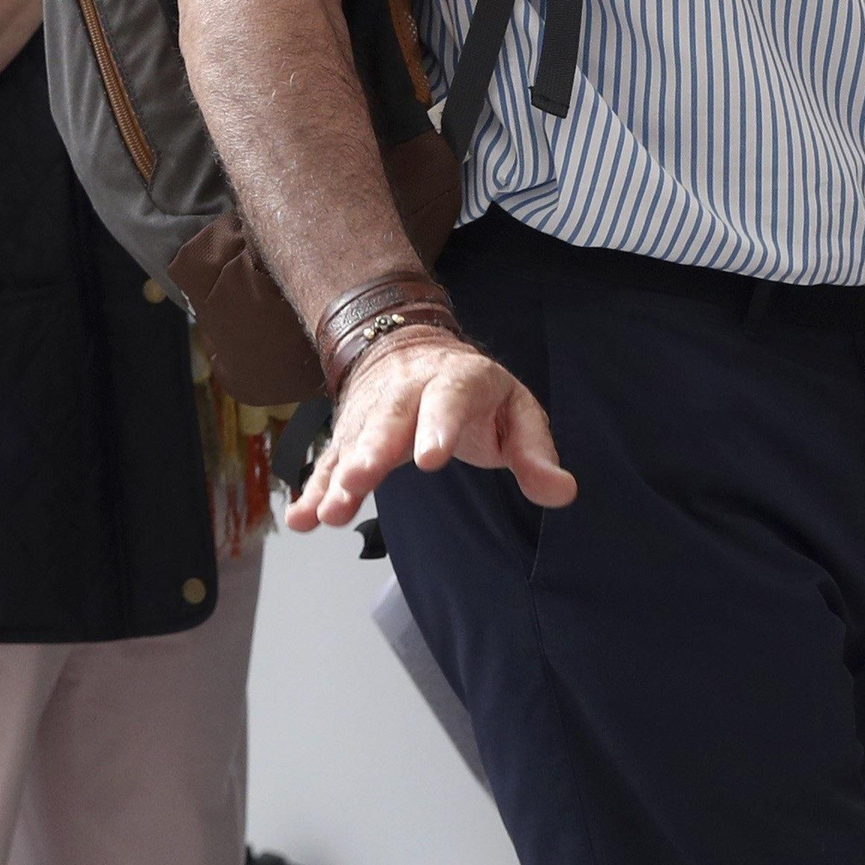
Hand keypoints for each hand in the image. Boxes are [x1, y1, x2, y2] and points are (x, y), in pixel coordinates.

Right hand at [285, 331, 577, 531]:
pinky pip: (329, 461)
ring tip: (328, 512)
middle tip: (360, 482)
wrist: (412, 346)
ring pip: (353, 441)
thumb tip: (562, 491)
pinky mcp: (350, 434)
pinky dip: (314, 488)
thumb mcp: (516, 409)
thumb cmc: (474, 390)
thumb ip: (535, 451)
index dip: (437, 427)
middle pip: (389, 418)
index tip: (428, 459)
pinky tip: (302, 519)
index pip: (448, 400)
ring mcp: (373, 412)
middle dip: (372, 452)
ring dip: (338, 476)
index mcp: (457, 380)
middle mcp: (408, 391)